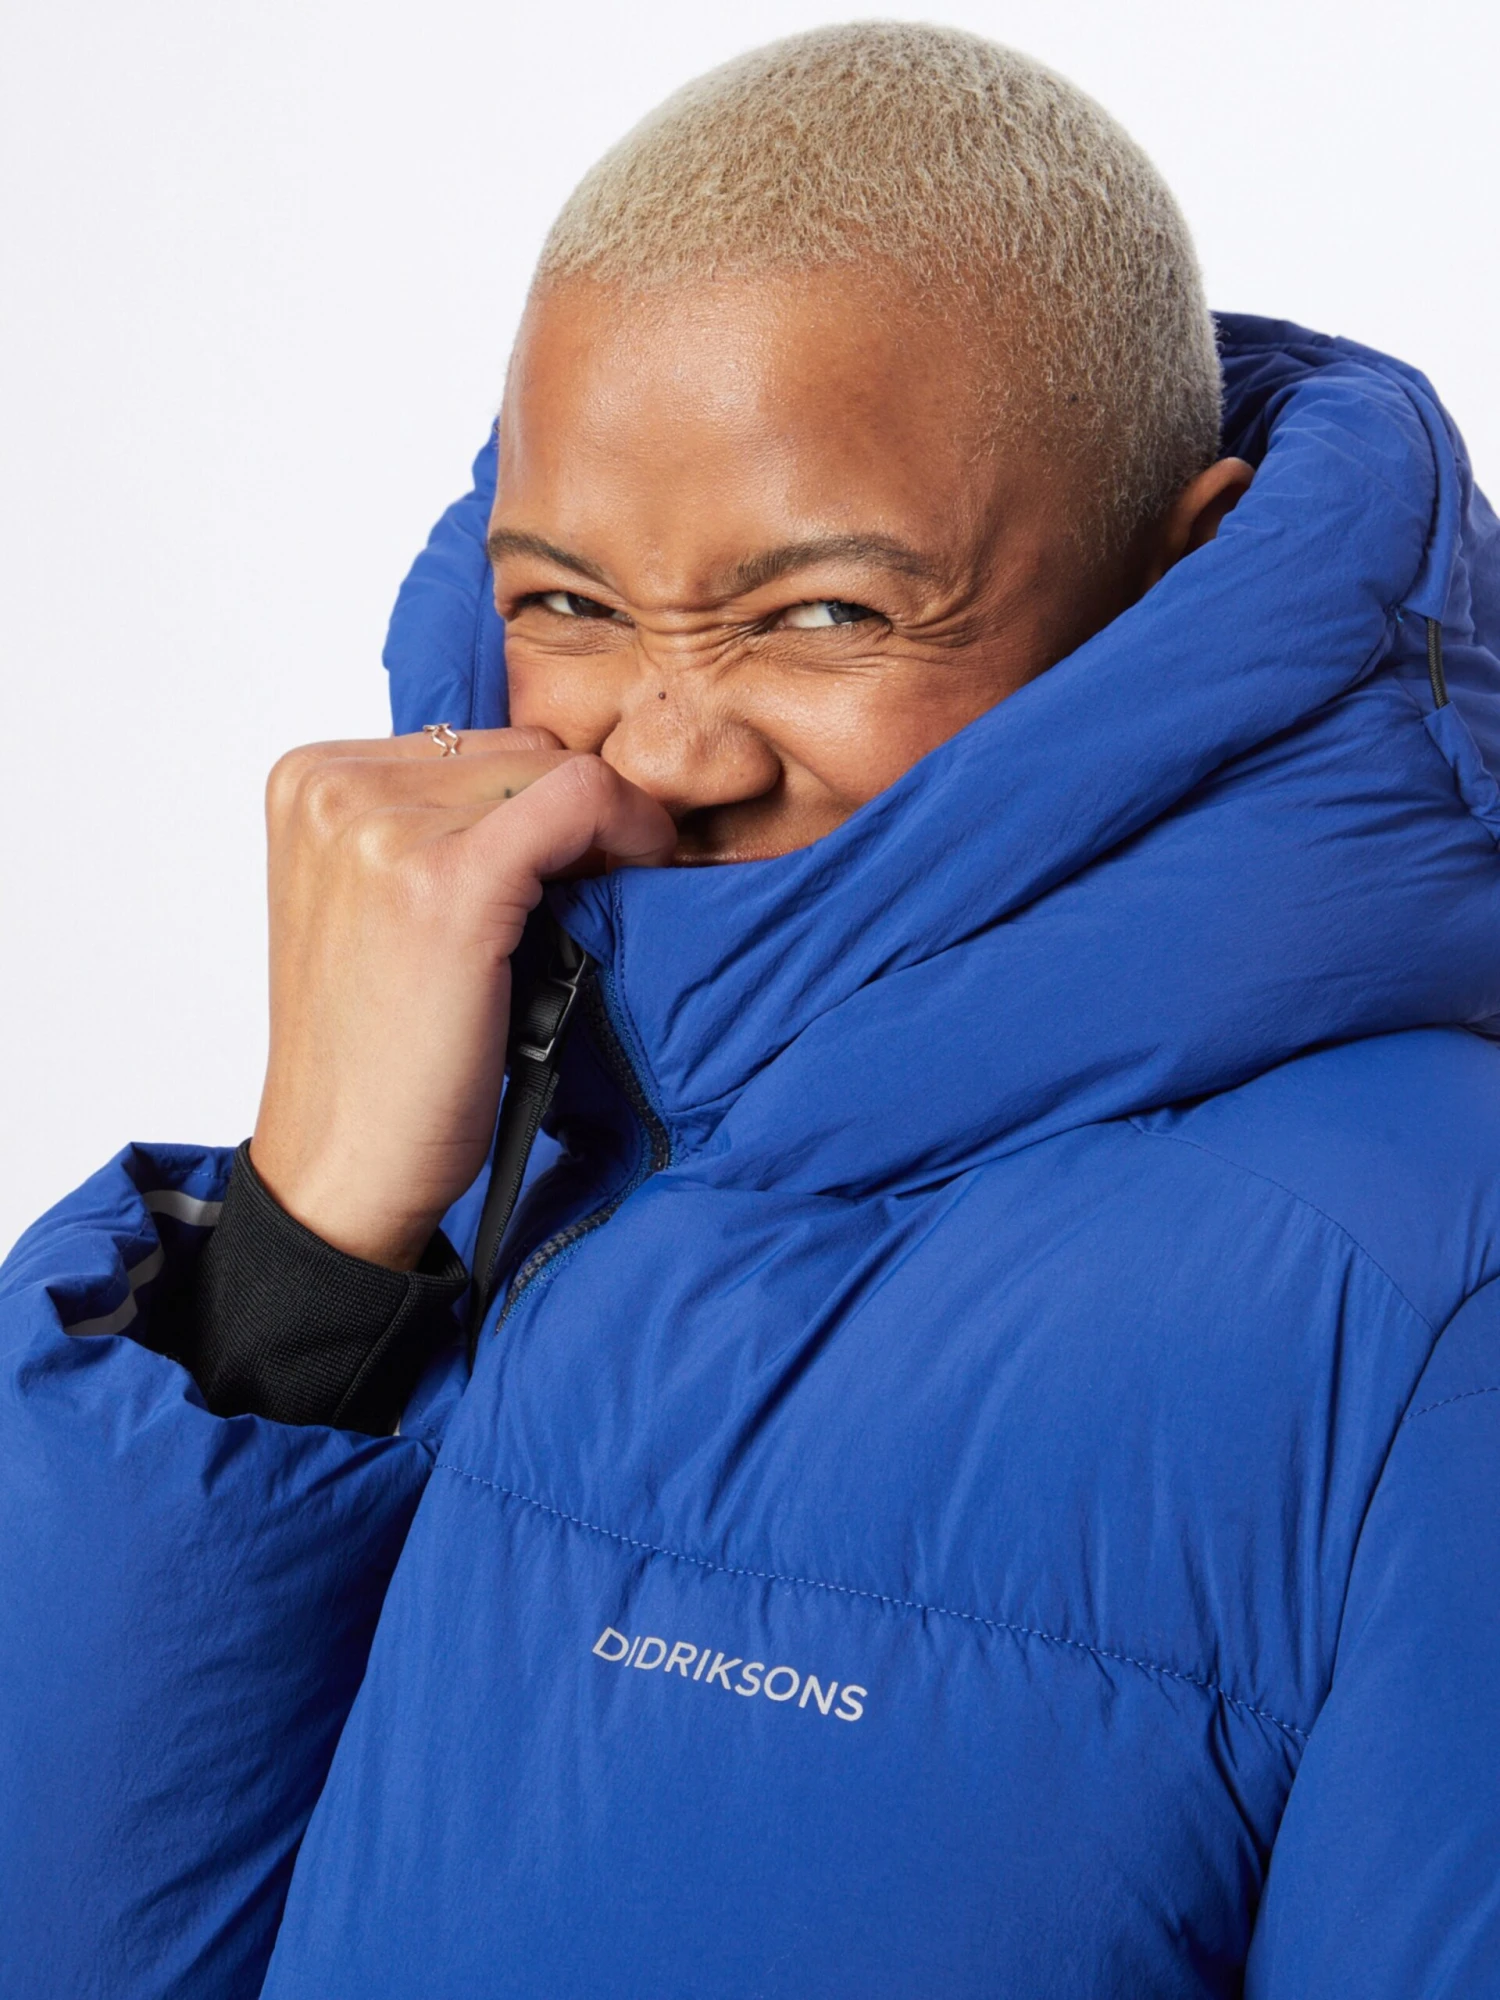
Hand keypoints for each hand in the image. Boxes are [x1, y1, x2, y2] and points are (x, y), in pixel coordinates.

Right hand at [249, 728, 675, 1268]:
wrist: (345, 1165)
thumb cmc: (376, 1051)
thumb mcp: (380, 904)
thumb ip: (434, 825)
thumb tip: (562, 777)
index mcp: (307, 781)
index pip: (471, 737)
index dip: (541, 797)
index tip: (581, 856)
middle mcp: (331, 787)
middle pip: (516, 745)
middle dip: (568, 813)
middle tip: (594, 892)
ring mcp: (380, 828)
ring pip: (552, 769)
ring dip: (593, 832)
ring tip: (587, 912)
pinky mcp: (445, 880)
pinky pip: (579, 798)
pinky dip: (627, 825)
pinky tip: (643, 867)